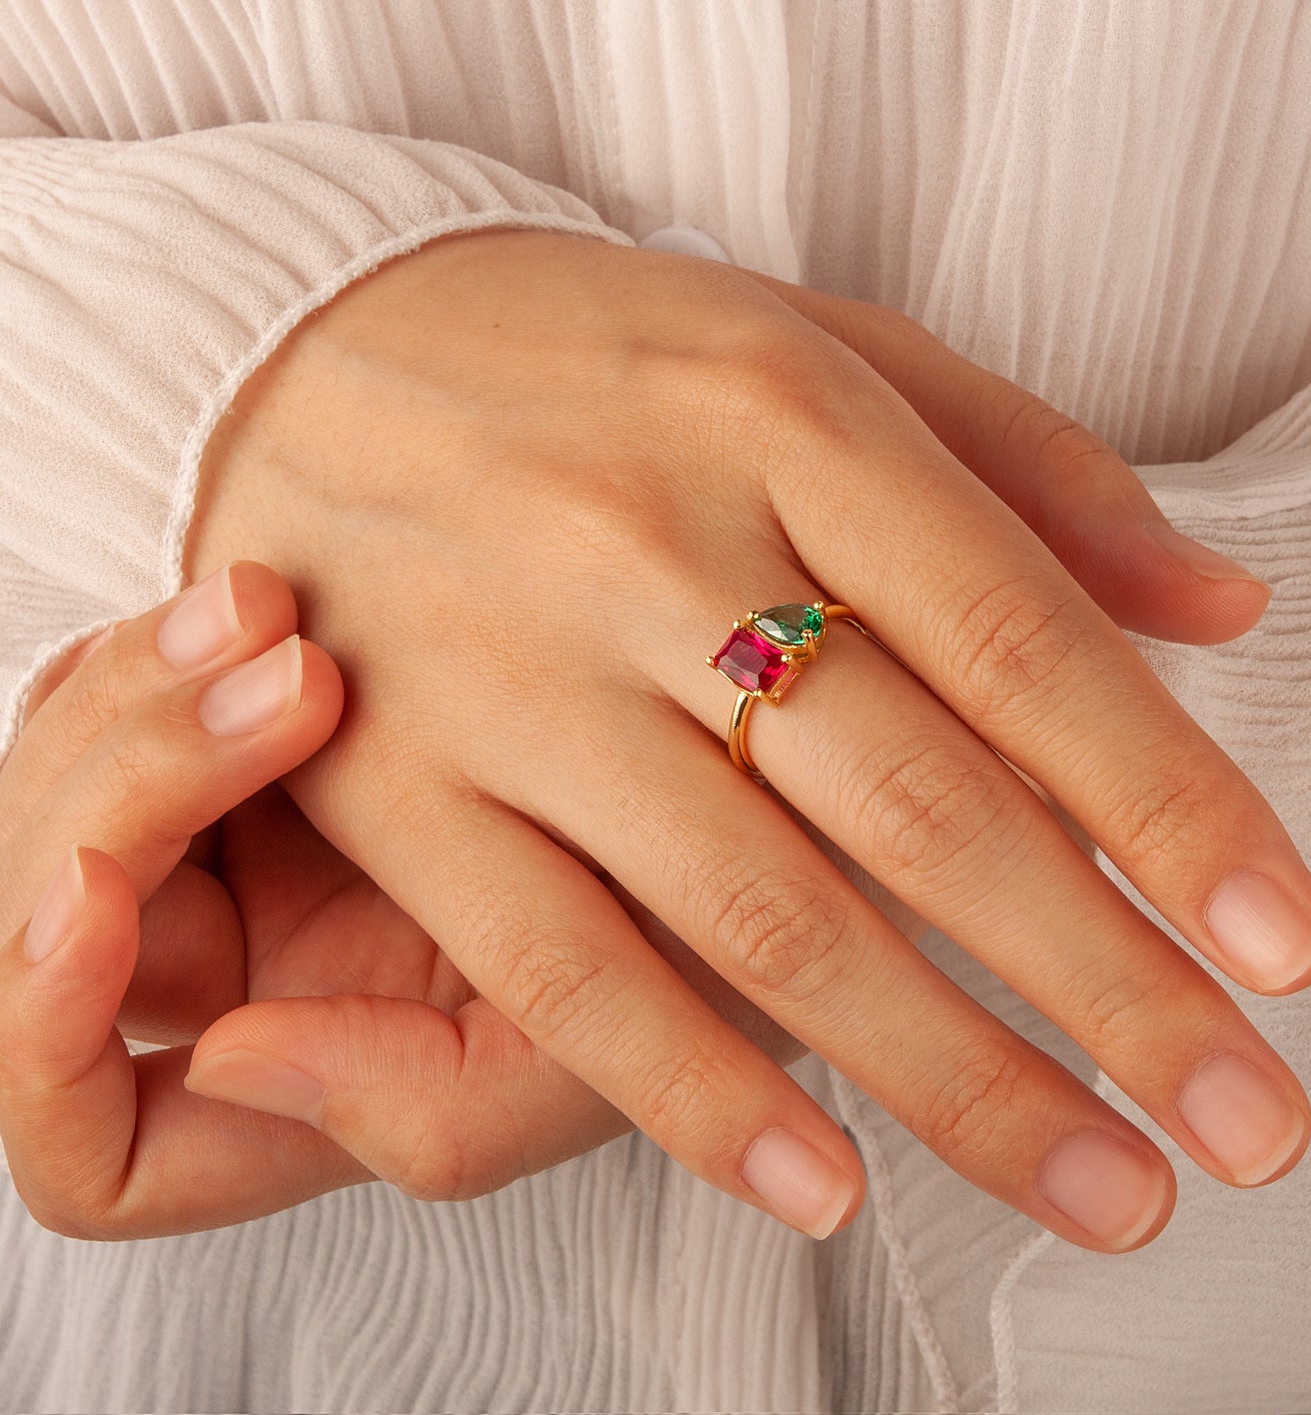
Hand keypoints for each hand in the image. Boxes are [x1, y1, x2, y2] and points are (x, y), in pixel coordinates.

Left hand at [0, 563, 817, 1236]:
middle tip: (262, 687)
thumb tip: (224, 1062)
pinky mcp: (284, 729)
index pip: (96, 1140)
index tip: (96, 907)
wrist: (807, 771)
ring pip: (77, 792)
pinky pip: (148, 692)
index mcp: (307, 1079)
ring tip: (261, 611)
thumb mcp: (609, 1048)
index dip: (46, 1042)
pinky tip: (255, 597)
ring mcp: (259, 842)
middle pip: (42, 928)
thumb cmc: (728, 925)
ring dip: (134, 703)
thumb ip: (444, 1112)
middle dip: (107, 798)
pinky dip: (172, 650)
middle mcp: (257, 968)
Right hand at [181, 228, 1310, 1252]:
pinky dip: (700, 1094)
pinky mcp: (401, 778)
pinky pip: (562, 967)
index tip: (1285, 946)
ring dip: (954, 1078)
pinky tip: (827, 1189)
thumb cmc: (589, 356)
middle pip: (922, 804)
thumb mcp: (814, 345)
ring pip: (764, 915)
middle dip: (1110, 985)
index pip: (1023, 637)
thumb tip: (1219, 606)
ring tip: (1101, 1187)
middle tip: (1245, 1120)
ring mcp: (516, 672)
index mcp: (783, 411)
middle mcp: (655, 544)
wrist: (297, 344)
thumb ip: (1027, 471)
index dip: (1175, 806)